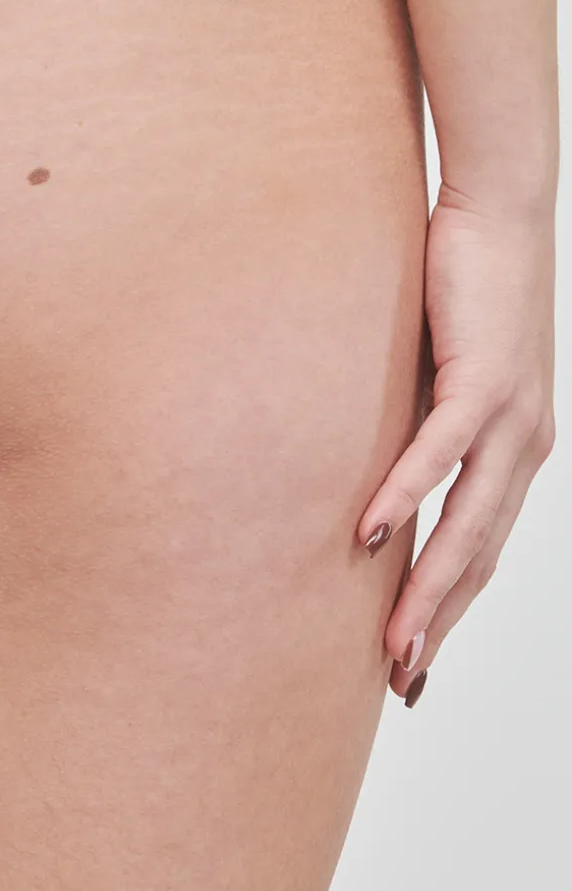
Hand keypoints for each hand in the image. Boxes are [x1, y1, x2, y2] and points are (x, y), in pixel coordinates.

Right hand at [358, 184, 555, 701]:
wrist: (497, 208)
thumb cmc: (459, 289)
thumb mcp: (436, 376)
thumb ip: (415, 427)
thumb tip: (365, 468)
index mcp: (516, 451)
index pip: (483, 551)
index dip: (450, 612)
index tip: (413, 663)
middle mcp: (525, 445)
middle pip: (481, 555)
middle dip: (442, 625)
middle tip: (401, 682)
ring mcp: (512, 415)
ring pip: (470, 522)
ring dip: (429, 588)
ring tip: (392, 643)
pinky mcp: (484, 377)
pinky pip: (442, 452)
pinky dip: (406, 496)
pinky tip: (371, 535)